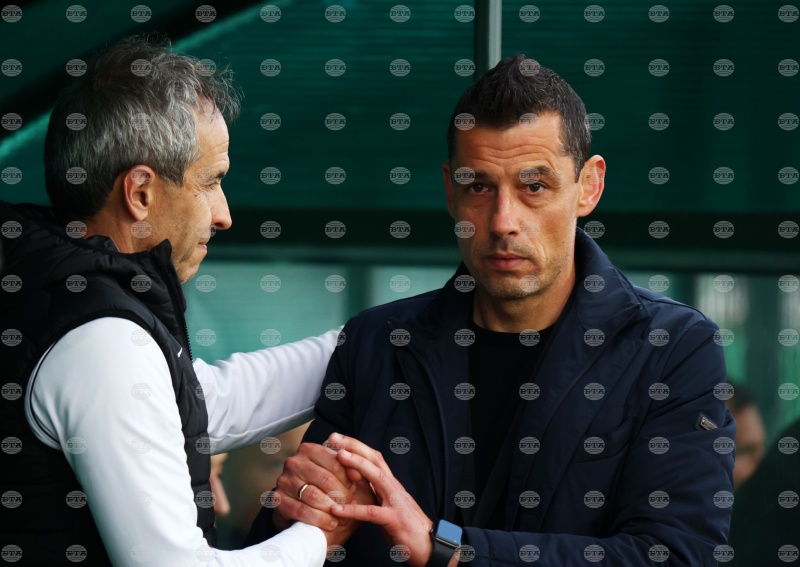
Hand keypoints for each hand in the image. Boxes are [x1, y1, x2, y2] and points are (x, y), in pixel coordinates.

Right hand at [273, 441, 354, 534]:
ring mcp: (284, 480)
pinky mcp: (277, 499)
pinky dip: (319, 519)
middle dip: (342, 495)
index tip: (355, 489)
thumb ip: (351, 469)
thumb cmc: (326, 489)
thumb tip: (358, 473)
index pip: (335, 462)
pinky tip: (330, 524)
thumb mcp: (340, 476)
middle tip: (351, 506)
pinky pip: (301, 510)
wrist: (302, 510)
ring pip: (313, 495)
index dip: (348, 478)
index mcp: (309, 449)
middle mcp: (294, 462)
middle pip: (325, 479)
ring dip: (331, 508)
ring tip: (342, 517)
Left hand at [327, 433, 435, 566]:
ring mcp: (395, 502)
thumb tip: (355, 481)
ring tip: (338, 457)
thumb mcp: (388, 504)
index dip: (356, 445)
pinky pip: (371, 513)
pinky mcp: (394, 520)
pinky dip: (353, 510)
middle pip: (374, 459)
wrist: (429, 545)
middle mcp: (394, 487)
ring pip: (376, 476)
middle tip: (333, 437)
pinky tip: (336, 509)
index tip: (338, 438)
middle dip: (354, 446)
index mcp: (391, 483)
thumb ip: (375, 492)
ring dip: (357, 464)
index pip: (373, 457)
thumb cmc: (406, 526)